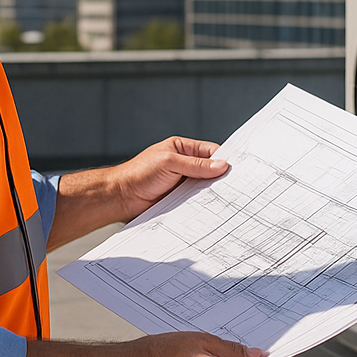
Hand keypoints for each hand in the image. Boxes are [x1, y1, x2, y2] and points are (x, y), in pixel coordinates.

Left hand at [114, 137, 228, 221]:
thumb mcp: (170, 163)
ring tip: (225, 198)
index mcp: (182, 149)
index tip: (235, 169)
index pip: (209, 151)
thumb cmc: (139, 173)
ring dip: (211, 192)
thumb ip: (196, 165)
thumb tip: (221, 165)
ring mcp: (182, 183)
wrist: (121, 197)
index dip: (222, 159)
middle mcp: (184, 165)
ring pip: (204, 187)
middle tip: (233, 186)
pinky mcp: (179, 199)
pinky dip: (203, 204)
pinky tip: (210, 208)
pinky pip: (196, 200)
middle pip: (209, 170)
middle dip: (219, 177)